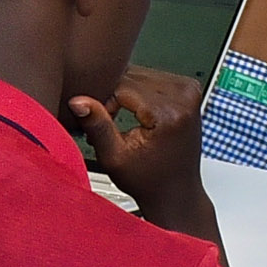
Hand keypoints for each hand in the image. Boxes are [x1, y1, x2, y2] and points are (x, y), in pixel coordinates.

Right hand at [68, 67, 209, 218]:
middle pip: (132, 76)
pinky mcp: (188, 90)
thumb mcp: (114, 158)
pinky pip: (152, 78)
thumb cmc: (149, 181)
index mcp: (169, 113)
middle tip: (114, 125)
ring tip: (126, 120)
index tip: (106, 126)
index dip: (105, 102)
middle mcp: (184, 96)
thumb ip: (97, 125)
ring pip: (139, 75)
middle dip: (116, 96)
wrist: (175, 192)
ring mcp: (189, 91)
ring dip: (126, 93)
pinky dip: (139, 92)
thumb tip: (78, 100)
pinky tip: (138, 113)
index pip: (122, 85)